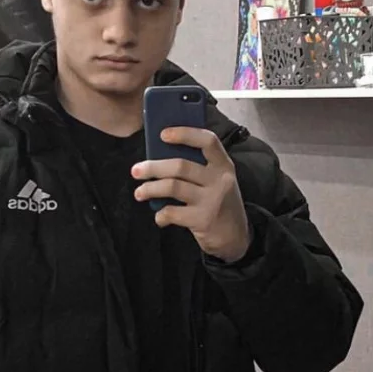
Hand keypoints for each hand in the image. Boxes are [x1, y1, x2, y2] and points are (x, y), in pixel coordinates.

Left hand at [132, 128, 251, 262]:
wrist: (236, 237)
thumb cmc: (220, 203)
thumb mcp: (217, 181)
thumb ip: (199, 168)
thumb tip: (161, 155)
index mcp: (224, 165)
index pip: (208, 141)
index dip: (185, 134)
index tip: (163, 134)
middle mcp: (220, 180)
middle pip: (181, 166)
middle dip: (153, 167)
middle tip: (136, 170)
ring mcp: (212, 200)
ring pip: (172, 187)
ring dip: (150, 189)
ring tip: (139, 193)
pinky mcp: (202, 220)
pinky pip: (172, 212)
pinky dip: (160, 215)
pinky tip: (160, 217)